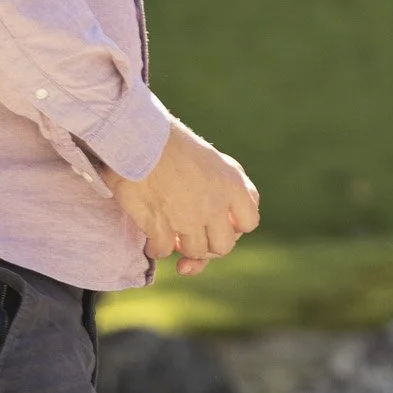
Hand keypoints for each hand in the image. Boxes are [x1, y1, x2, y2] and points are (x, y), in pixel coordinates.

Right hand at [102, 122, 259, 276]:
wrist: (142, 139)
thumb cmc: (176, 148)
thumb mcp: (217, 162)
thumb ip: (231, 189)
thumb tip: (235, 223)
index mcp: (233, 185)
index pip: (249, 222)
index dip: (236, 227)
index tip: (220, 221)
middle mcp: (215, 205)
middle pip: (223, 246)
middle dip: (210, 245)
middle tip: (194, 234)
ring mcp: (188, 218)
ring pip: (195, 252)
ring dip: (183, 248)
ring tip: (174, 234)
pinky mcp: (159, 225)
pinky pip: (164, 253)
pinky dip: (157, 248)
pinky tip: (153, 236)